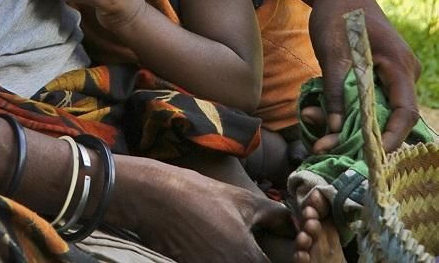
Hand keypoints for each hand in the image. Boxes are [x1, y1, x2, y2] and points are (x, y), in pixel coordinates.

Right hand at [112, 155, 291, 262]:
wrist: (156, 199)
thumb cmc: (200, 195)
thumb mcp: (242, 199)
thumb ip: (275, 215)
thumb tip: (295, 224)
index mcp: (247, 258)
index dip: (288, 262)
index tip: (285, 253)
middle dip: (262, 260)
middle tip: (260, 249)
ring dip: (242, 260)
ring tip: (236, 245)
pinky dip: (222, 261)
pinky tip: (219, 249)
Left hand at [309, 0, 419, 152]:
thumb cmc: (337, 13)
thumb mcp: (331, 52)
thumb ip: (335, 92)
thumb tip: (335, 130)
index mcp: (400, 65)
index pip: (405, 113)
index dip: (390, 138)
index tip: (369, 157)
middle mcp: (405, 72)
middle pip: (391, 116)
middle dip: (360, 133)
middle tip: (324, 143)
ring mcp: (395, 73)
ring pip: (378, 108)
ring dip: (350, 120)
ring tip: (313, 120)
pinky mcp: (382, 73)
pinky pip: (371, 97)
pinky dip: (349, 107)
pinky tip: (321, 110)